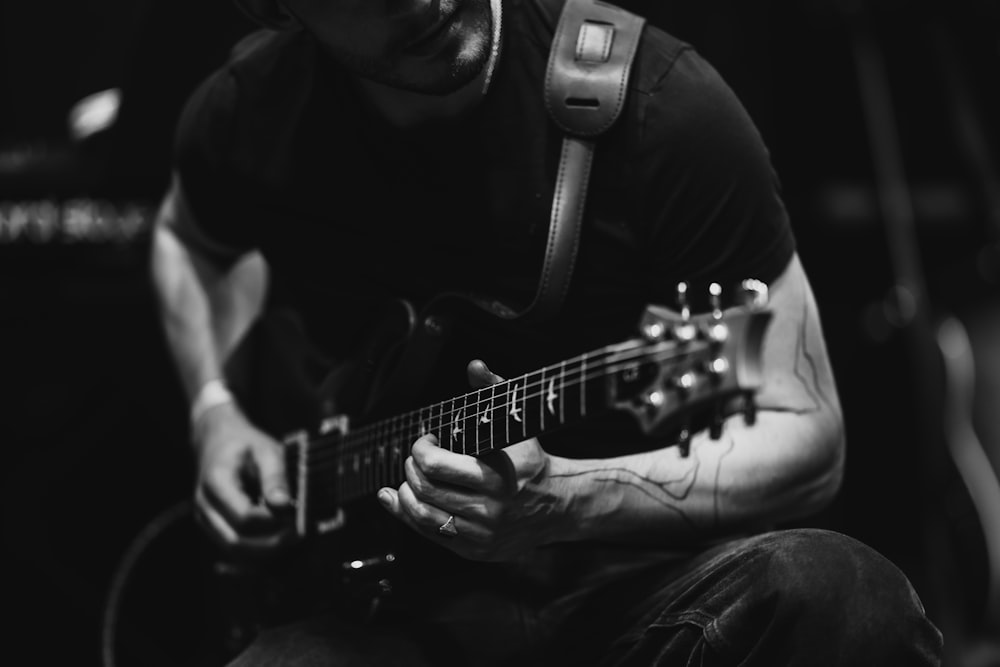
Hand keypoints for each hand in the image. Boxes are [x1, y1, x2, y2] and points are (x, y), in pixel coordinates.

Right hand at [192, 401, 295, 555]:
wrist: (218, 442)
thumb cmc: (246, 445)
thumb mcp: (266, 450)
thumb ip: (275, 477)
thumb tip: (283, 506)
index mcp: (215, 483)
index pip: (244, 517)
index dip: (273, 522)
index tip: (298, 518)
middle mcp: (205, 507)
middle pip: (236, 542)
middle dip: (272, 545)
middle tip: (301, 535)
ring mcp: (207, 522)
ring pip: (235, 553)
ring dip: (266, 553)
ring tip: (294, 540)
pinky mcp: (214, 530)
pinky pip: (235, 553)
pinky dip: (259, 554)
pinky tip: (281, 544)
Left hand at [377, 360, 566, 560]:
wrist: (559, 505)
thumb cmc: (531, 461)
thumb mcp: (516, 425)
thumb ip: (494, 392)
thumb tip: (475, 366)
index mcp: (496, 477)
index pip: (436, 465)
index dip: (421, 449)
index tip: (427, 440)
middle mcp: (489, 509)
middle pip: (425, 488)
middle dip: (411, 467)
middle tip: (416, 457)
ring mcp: (482, 533)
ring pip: (423, 515)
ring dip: (406, 494)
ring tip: (410, 478)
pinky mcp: (476, 550)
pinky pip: (431, 536)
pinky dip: (408, 515)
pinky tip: (400, 500)